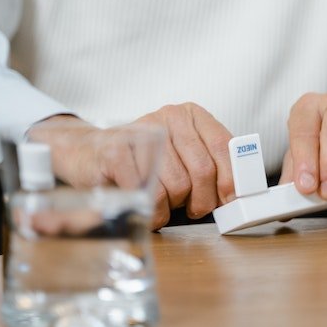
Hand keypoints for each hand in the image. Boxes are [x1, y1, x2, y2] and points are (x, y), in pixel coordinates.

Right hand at [28, 103, 234, 229]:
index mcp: (191, 115)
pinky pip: (147, 193)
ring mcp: (141, 130)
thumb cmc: (144, 161)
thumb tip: (238, 195)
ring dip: (171, 207)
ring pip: (176, 186)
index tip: (232, 203)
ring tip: (162, 203)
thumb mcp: (182, 156)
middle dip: (201, 201)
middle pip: (202, 171)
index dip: (232, 181)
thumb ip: (211, 167)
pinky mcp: (116, 151)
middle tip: (191, 209)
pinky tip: (144, 205)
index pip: (223, 147)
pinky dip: (150, 211)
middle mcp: (168, 116)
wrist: (89, 154)